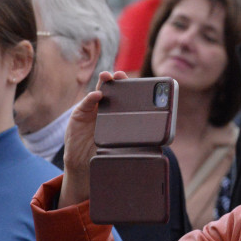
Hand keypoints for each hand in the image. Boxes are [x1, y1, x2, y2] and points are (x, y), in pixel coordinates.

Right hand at [57, 71, 126, 208]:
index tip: (138, 82)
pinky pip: (85, 104)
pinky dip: (90, 98)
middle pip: (111, 90)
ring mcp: (91, 110)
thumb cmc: (106, 154)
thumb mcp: (123, 145)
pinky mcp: (78, 114)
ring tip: (108, 77)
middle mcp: (104, 108)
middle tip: (121, 75)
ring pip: (97, 92)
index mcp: (117, 113)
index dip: (129, 88)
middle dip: (116, 80)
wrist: (84, 164)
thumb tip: (161, 143)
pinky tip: (97, 96)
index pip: (124, 97)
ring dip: (103, 83)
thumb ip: (136, 141)